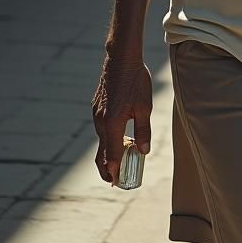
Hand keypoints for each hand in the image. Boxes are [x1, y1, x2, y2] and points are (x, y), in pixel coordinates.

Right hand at [92, 61, 152, 183]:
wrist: (121, 59)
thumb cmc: (136, 81)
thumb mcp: (145, 106)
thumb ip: (143, 130)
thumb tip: (144, 152)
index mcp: (112, 123)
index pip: (112, 155)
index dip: (114, 171)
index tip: (117, 183)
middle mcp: (101, 121)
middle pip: (102, 152)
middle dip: (107, 168)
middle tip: (114, 181)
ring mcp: (96, 114)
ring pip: (100, 141)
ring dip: (108, 154)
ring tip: (118, 164)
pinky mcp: (96, 108)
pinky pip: (100, 129)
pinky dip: (107, 140)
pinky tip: (117, 140)